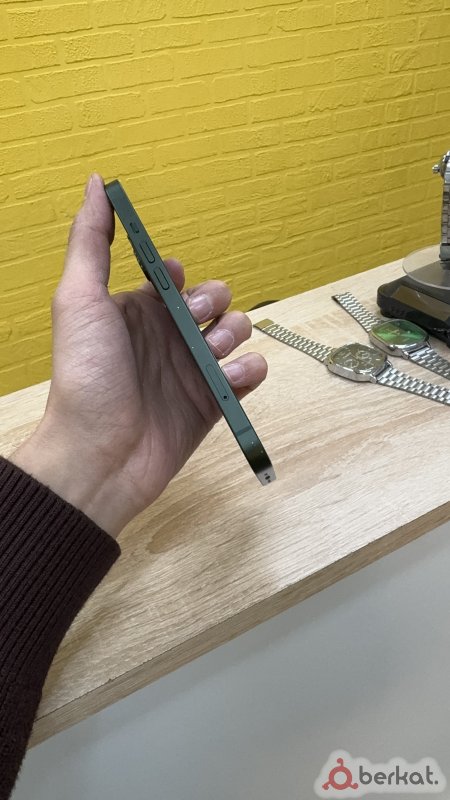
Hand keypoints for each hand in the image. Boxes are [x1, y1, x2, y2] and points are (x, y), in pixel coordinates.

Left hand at [10, 174, 267, 537]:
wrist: (100, 454)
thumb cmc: (85, 377)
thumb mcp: (79, 301)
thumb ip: (91, 242)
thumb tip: (95, 183)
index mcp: (137, 312)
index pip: (176, 279)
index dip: (182, 277)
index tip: (174, 284)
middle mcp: (167, 337)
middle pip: (215, 301)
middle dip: (214, 304)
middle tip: (196, 324)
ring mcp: (192, 370)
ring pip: (237, 333)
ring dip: (234, 335)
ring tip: (213, 357)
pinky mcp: (214, 402)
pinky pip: (249, 374)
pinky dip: (248, 371)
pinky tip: (230, 379)